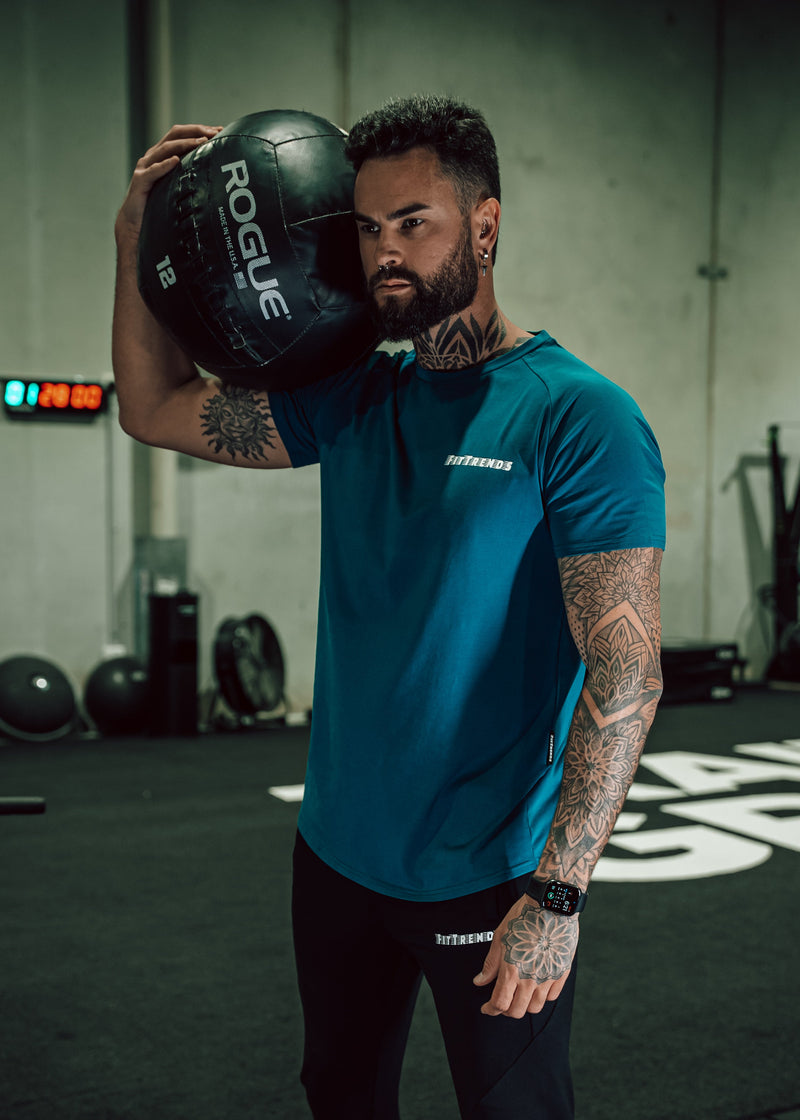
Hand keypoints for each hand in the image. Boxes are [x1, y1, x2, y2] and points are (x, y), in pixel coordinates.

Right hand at [116, 123, 221, 239]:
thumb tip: (215, 173)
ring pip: (165, 149)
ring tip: (201, 142)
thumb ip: (189, 176)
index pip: (181, 134)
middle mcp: (153, 156)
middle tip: (213, 132)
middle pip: (174, 135)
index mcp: (162, 155)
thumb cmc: (158, 205)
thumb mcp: (176, 186)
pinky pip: (153, 171)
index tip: (219, 130)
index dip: (199, 130)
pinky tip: (175, 161)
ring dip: (184, 144)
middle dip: (195, 131)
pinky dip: (164, 165)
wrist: (135, 223)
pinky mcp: (140, 181)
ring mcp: (145, 167)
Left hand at [473, 895, 578, 1016]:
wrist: (552, 906)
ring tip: (519, 994)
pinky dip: (542, 996)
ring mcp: (548, 978)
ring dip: (524, 1005)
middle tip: (502, 1000)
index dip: (490, 1009)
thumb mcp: (500, 937)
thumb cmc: (524, 917)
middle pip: (517, 1011)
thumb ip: (491, 963)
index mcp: (512, 970)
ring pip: (535, 1007)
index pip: (500, 1003)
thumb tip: (480, 981)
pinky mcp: (562, 973)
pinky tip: (536, 986)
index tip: (487, 1008)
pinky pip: (552, 996)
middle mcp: (531, 979)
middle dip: (506, 1010)